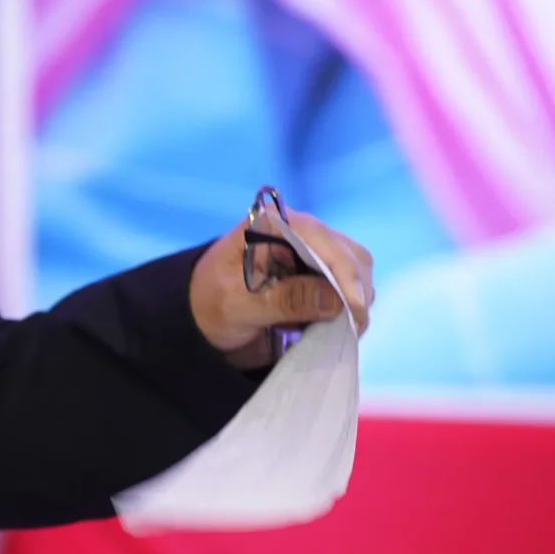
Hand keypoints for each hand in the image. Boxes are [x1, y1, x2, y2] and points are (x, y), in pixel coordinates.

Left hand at [189, 203, 373, 370]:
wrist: (199, 316)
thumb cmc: (208, 304)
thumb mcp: (238, 305)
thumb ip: (284, 300)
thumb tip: (336, 300)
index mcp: (271, 223)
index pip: (321, 239)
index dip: (344, 272)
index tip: (355, 309)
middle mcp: (297, 230)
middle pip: (348, 254)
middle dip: (355, 291)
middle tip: (351, 328)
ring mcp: (311, 251)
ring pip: (356, 271)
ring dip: (355, 301)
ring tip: (343, 330)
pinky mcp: (318, 273)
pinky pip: (348, 287)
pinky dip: (348, 307)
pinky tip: (337, 326)